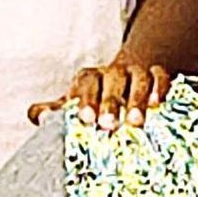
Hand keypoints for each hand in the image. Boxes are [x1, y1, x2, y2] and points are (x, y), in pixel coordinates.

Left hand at [27, 57, 172, 131]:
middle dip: (110, 102)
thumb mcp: (77, 105)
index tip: (85, 118)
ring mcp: (136, 72)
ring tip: (135, 122)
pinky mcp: (157, 75)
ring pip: (138, 79)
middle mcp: (113, 72)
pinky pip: (160, 76)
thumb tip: (37, 116)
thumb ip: (57, 111)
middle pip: (112, 80)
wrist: (129, 80)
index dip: (85, 98)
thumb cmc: (99, 100)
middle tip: (108, 124)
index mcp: (91, 78)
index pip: (86, 81)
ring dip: (137, 99)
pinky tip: (157, 104)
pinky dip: (159, 88)